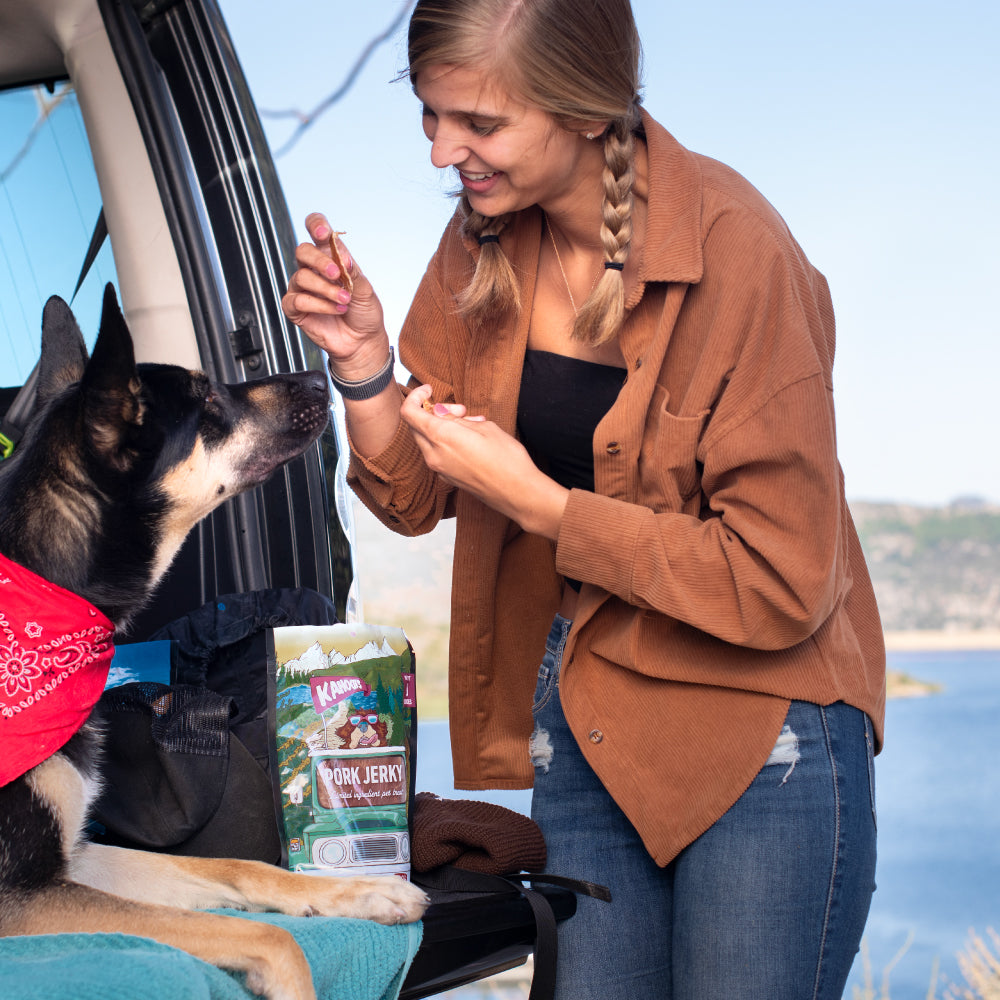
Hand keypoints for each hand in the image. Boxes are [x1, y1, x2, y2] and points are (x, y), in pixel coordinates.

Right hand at [281, 212, 389, 378]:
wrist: (363, 341)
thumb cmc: (364, 312)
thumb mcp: (366, 289)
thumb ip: (353, 271)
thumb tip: (342, 257)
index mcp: (330, 258)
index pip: (316, 231)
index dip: (315, 225)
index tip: (323, 232)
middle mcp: (313, 270)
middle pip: (302, 250)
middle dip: (319, 261)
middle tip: (338, 275)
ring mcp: (302, 289)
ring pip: (301, 276)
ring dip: (326, 289)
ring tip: (344, 301)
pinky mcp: (296, 308)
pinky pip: (297, 300)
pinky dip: (318, 305)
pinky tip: (335, 310)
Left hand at [400, 386, 568, 539]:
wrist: (517, 493)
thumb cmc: (506, 459)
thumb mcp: (484, 427)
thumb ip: (456, 419)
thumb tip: (441, 414)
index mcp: (441, 437)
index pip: (409, 412)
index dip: (416, 397)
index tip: (429, 390)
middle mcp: (434, 455)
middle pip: (417, 426)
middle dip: (434, 412)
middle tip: (460, 410)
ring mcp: (439, 469)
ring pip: (428, 440)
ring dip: (442, 427)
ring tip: (472, 424)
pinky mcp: (448, 478)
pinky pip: (438, 453)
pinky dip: (447, 441)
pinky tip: (470, 440)